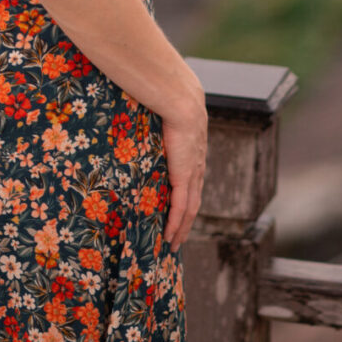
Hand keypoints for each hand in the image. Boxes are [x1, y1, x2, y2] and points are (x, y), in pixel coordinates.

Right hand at [161, 90, 206, 251]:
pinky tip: (169, 237)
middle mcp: (197, 164)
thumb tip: (144, 108)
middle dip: (186, 220)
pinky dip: (176, 224)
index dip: (187, 196)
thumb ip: (159, 116)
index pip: (192, 179)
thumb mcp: (168, 109)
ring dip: (182, 229)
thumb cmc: (170, 97)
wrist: (181, 99)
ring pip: (190, 209)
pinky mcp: (184, 176)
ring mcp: (192, 172)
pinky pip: (181, 207)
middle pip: (194, 200)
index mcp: (194, 149)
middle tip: (177, 237)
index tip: (181, 209)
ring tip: (173, 244)